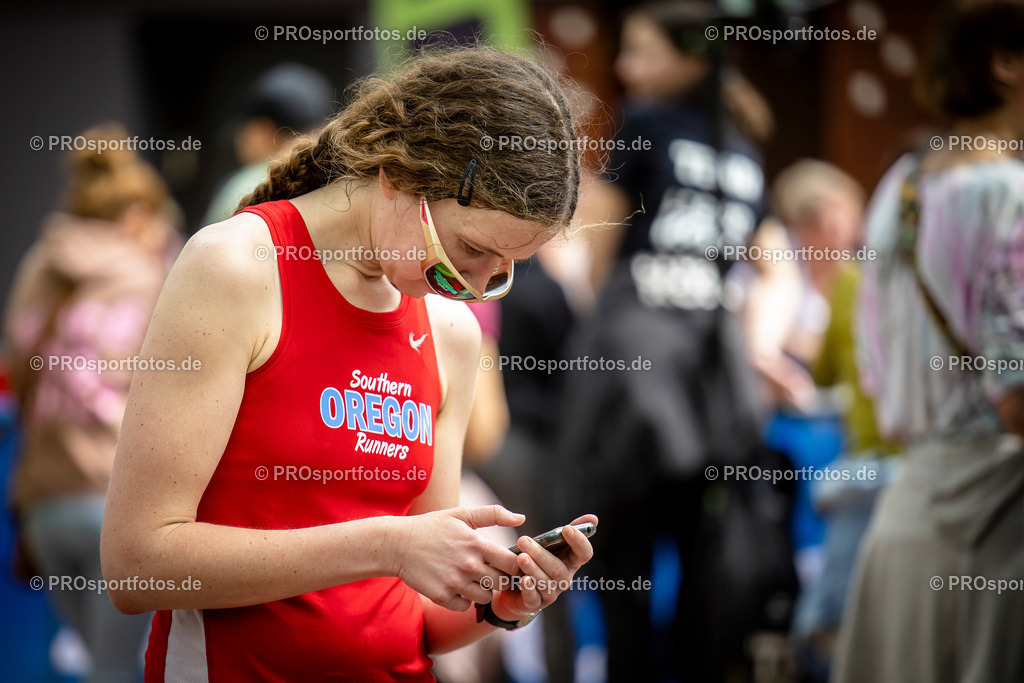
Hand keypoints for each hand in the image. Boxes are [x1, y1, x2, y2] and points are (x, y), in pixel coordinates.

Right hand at [388, 505, 523, 611]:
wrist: (398, 544)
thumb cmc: (433, 527)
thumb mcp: (462, 514)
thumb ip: (493, 514)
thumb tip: (521, 519)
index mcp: (477, 543)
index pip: (513, 563)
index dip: (515, 565)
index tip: (507, 562)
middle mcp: (469, 565)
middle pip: (502, 583)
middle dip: (499, 578)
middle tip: (489, 570)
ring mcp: (455, 583)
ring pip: (485, 597)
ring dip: (482, 589)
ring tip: (471, 577)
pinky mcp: (442, 597)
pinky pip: (465, 606)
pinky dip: (463, 599)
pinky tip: (456, 586)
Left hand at [490, 514, 597, 621]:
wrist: (514, 584)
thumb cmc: (537, 559)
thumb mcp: (552, 543)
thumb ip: (570, 529)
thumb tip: (594, 518)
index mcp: (571, 561)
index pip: (584, 554)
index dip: (578, 542)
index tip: (567, 528)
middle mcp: (564, 579)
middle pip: (558, 569)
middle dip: (541, 554)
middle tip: (524, 540)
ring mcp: (551, 593)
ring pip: (545, 582)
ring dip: (532, 569)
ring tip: (520, 557)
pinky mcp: (534, 604)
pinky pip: (533, 598)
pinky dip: (529, 588)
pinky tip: (523, 579)